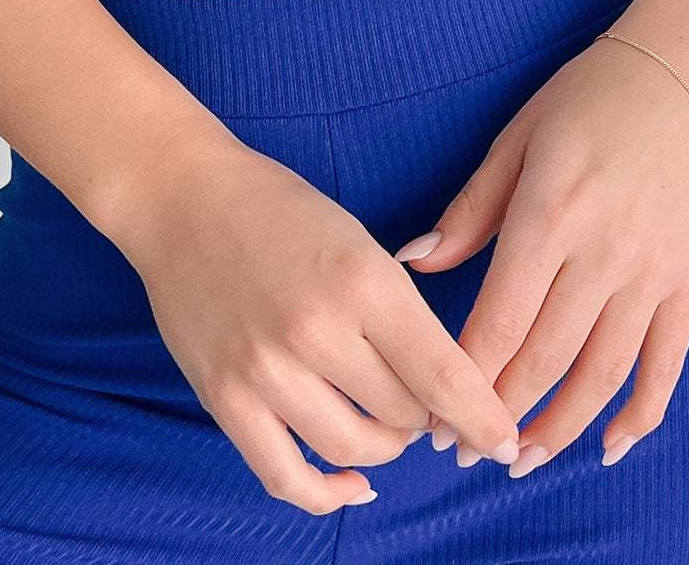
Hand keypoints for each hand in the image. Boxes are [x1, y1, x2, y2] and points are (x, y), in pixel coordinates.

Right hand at [116, 131, 523, 516]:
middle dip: (430, 417)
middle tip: (427, 403)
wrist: (183, 196)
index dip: (484, 418)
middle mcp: (317, 330)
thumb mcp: (359, 242)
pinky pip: (288, 476)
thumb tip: (444, 391)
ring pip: (356, 450)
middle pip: (406, 415)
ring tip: (388, 423)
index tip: (505, 440)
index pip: (444, 375)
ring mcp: (267, 370)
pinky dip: (329, 493)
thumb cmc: (280, 210)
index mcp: (363, 279)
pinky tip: (352, 481)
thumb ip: (401, 313)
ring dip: (386, 447)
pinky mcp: (225, 399)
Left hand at [398, 33, 688, 470]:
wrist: (683, 72)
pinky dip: (640, 413)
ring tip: (523, 459)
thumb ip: (469, 209)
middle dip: (499, 415)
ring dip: (560, 427)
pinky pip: (666, 362)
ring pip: (602, 373)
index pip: (498, 322)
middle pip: (544, 358)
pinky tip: (609, 445)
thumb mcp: (517, 138)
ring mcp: (652, 270)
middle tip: (463, 452)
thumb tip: (412, 264)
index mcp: (548, 215)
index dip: (462, 380)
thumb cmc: (588, 97)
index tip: (431, 415)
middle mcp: (602, 252)